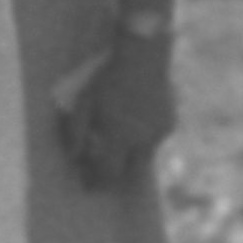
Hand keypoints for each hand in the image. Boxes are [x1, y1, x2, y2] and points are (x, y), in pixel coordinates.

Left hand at [56, 34, 176, 189]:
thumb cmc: (108, 78)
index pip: (108, 173)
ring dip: (131, 152)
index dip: (96, 182)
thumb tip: (72, 157)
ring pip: (145, 154)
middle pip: (131, 172)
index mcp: (119, 138)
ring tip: (121, 138)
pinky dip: (144, 135)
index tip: (88, 186)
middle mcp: (142, 142)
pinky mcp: (170, 122)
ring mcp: (159, 133)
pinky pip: (155, 137)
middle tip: (106, 170)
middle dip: (117, 174)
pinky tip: (137, 120)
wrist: (143, 56)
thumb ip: (75, 132)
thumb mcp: (84, 102)